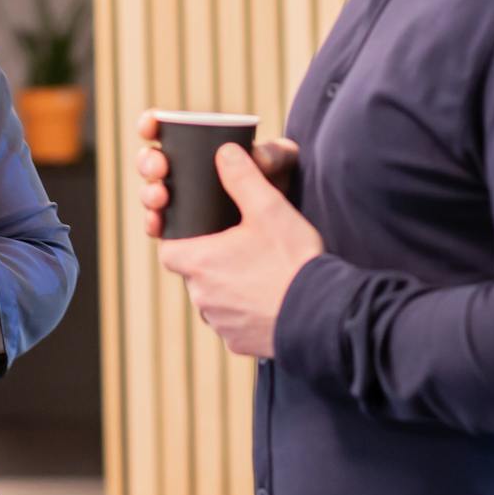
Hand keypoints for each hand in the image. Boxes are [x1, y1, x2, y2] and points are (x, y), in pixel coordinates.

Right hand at [133, 109, 300, 238]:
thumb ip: (275, 153)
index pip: (165, 131)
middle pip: (152, 163)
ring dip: (148, 193)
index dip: (151, 125)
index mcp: (199, 147)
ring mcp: (182, 203)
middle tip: (161, 166)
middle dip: (148, 162)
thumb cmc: (280, 184)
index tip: (151, 124)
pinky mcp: (183, 233)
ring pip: (152, 195)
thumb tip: (256, 157)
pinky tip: (156, 223)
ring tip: (161, 196)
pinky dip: (153, 224)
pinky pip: (161, 229)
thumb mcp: (283, 163)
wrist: (288, 227)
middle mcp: (184, 174)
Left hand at [155, 143, 323, 358]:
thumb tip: (224, 152)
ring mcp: (220, 324)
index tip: (199, 231)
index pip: (169, 249)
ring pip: (213, 300)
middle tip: (239, 246)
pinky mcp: (239, 343)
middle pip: (193, 274)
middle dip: (210, 261)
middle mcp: (202, 297)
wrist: (324, 316)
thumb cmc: (292, 261)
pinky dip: (246, 311)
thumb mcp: (269, 208)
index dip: (180, 239)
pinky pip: (234, 323)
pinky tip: (270, 298)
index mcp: (200, 263)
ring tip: (258, 272)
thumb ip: (243, 177)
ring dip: (228, 287)